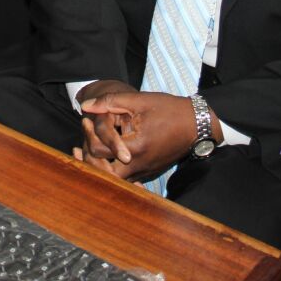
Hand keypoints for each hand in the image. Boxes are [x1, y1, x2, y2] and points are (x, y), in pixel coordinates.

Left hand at [78, 91, 201, 181]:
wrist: (197, 125)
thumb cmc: (169, 110)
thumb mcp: (139, 101)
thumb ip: (110, 102)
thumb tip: (85, 106)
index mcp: (135, 147)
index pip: (99, 150)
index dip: (88, 135)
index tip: (86, 121)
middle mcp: (138, 165)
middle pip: (101, 172)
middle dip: (89, 157)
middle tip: (84, 140)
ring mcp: (144, 172)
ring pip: (112, 180)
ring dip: (99, 166)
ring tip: (90, 149)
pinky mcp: (148, 174)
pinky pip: (125, 180)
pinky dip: (112, 172)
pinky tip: (106, 158)